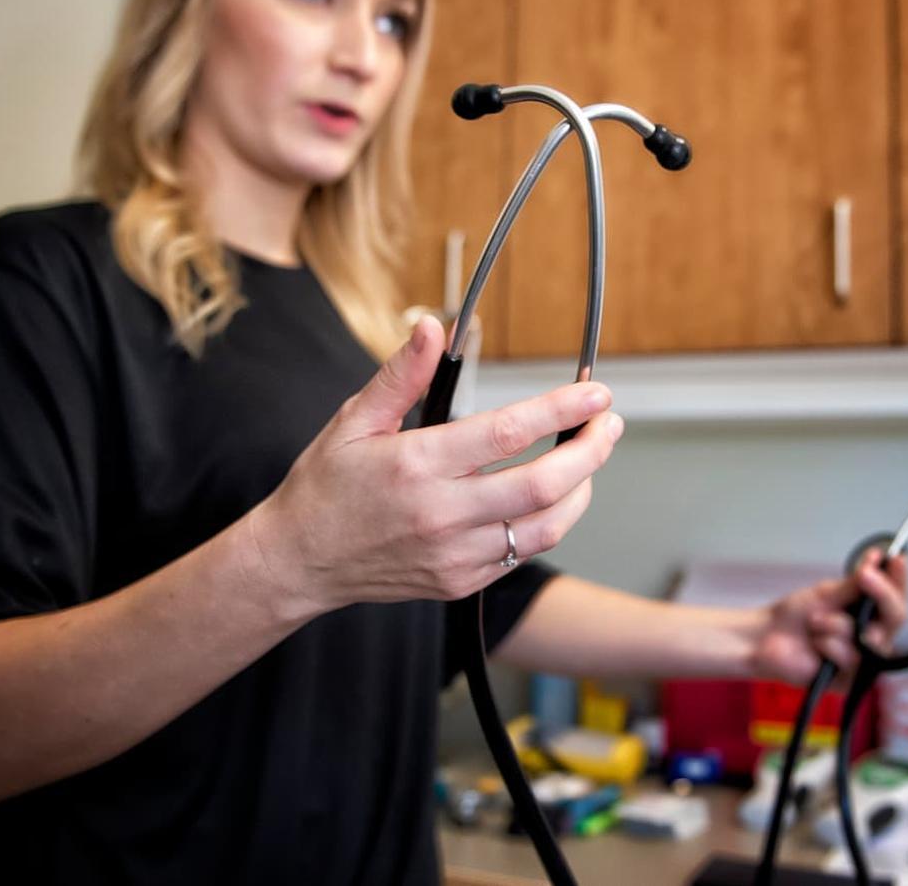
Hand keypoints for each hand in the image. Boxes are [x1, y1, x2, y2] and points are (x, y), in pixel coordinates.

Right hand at [246, 316, 623, 615]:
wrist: (299, 561)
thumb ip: (400, 375)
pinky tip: (555, 495)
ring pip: (545, 526)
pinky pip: (522, 553)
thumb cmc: (326, 486)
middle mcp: (441, 514)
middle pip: (543, 484)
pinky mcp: (460, 582)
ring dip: (582, 490)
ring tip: (590, 458)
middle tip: (608, 424)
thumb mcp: (353, 420)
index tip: (595, 393)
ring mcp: (454, 555)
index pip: (508, 433)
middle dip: (590, 450)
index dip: (560, 410)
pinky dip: (550, 522)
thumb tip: (431, 325)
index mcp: (416, 465)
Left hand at [749, 549, 907, 689]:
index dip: (901, 580)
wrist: (767, 636)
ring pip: (868, 637)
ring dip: (836, 623)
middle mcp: (872, 639)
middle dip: (881, 593)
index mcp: (870, 617)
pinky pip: (850, 657)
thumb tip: (877, 558)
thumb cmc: (796, 616)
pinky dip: (827, 644)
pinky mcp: (848, 681)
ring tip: (814, 622)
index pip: (896, 599)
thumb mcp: (828, 593)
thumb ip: (857, 583)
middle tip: (864, 576)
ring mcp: (862, 661)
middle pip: (896, 617)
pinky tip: (814, 644)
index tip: (897, 559)